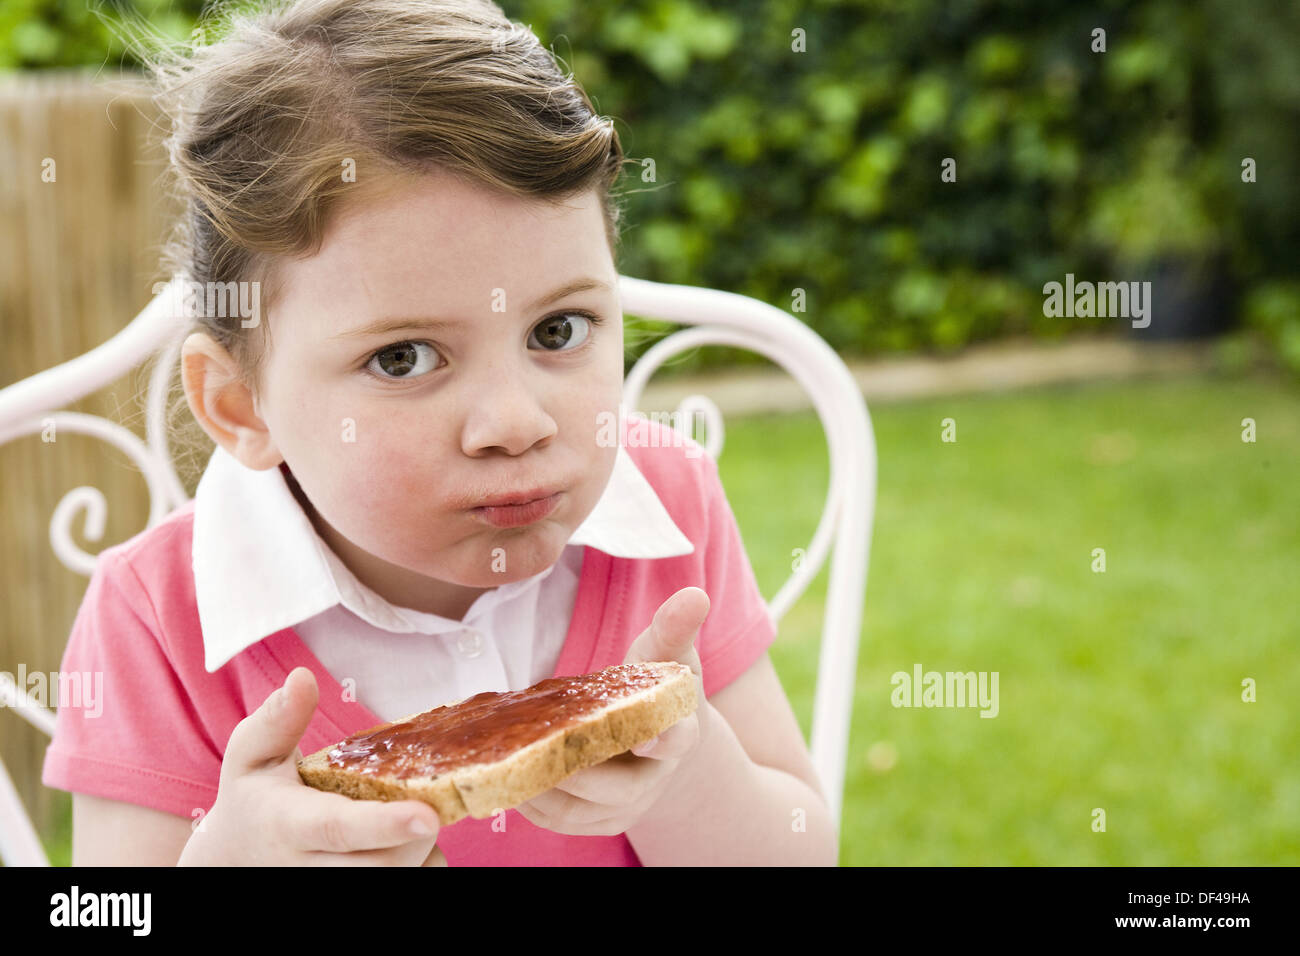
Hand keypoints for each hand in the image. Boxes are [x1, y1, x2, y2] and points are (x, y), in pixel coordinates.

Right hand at [178, 667, 447, 865]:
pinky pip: (415, 882)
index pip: (339, 829)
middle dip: (419, 831)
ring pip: (403, 876)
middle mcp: (313, 870)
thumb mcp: (250, 754)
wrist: (236, 859)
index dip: (385, 824)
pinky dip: (422, 861)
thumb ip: (277, 718)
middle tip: (425, 799)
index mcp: (290, 826)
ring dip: (422, 847)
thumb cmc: (254, 797)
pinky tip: (403, 842)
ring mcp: (333, 890)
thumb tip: (303, 678)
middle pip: (384, 863)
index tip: (427, 816)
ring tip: (404, 817)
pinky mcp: (353, 899)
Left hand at [515, 587, 710, 836]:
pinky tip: (507, 772)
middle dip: (577, 773)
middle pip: (618, 789)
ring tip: (507, 758)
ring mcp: (626, 806)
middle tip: (538, 745)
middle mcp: (654, 778)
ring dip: (542, 789)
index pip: (676, 742)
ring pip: (580, 812)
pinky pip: (562, 822)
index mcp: (678, 733)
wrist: (659, 737)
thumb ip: (675, 627)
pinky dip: (532, 804)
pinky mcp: (598, 821)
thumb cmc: (658, 688)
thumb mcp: (670, 656)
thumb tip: (694, 595)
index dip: (661, 741)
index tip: (643, 738)